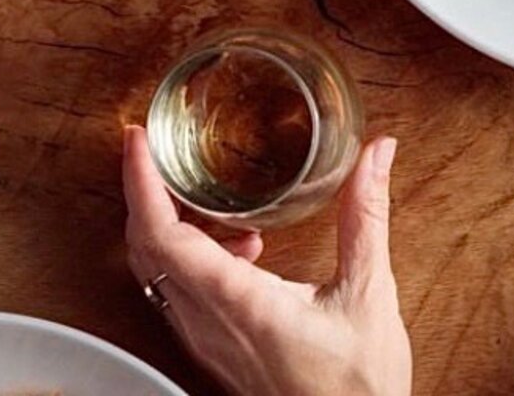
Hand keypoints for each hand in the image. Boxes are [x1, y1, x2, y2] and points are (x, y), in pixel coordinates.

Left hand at [122, 127, 412, 395]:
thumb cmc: (356, 386)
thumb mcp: (368, 291)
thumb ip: (366, 216)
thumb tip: (376, 155)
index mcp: (238, 302)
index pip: (163, 236)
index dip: (141, 184)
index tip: (137, 142)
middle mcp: (208, 324)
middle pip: (144, 251)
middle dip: (142, 193)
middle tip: (153, 150)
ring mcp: (207, 342)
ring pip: (155, 275)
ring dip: (164, 225)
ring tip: (204, 195)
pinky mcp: (216, 352)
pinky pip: (176, 296)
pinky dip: (188, 257)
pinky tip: (241, 250)